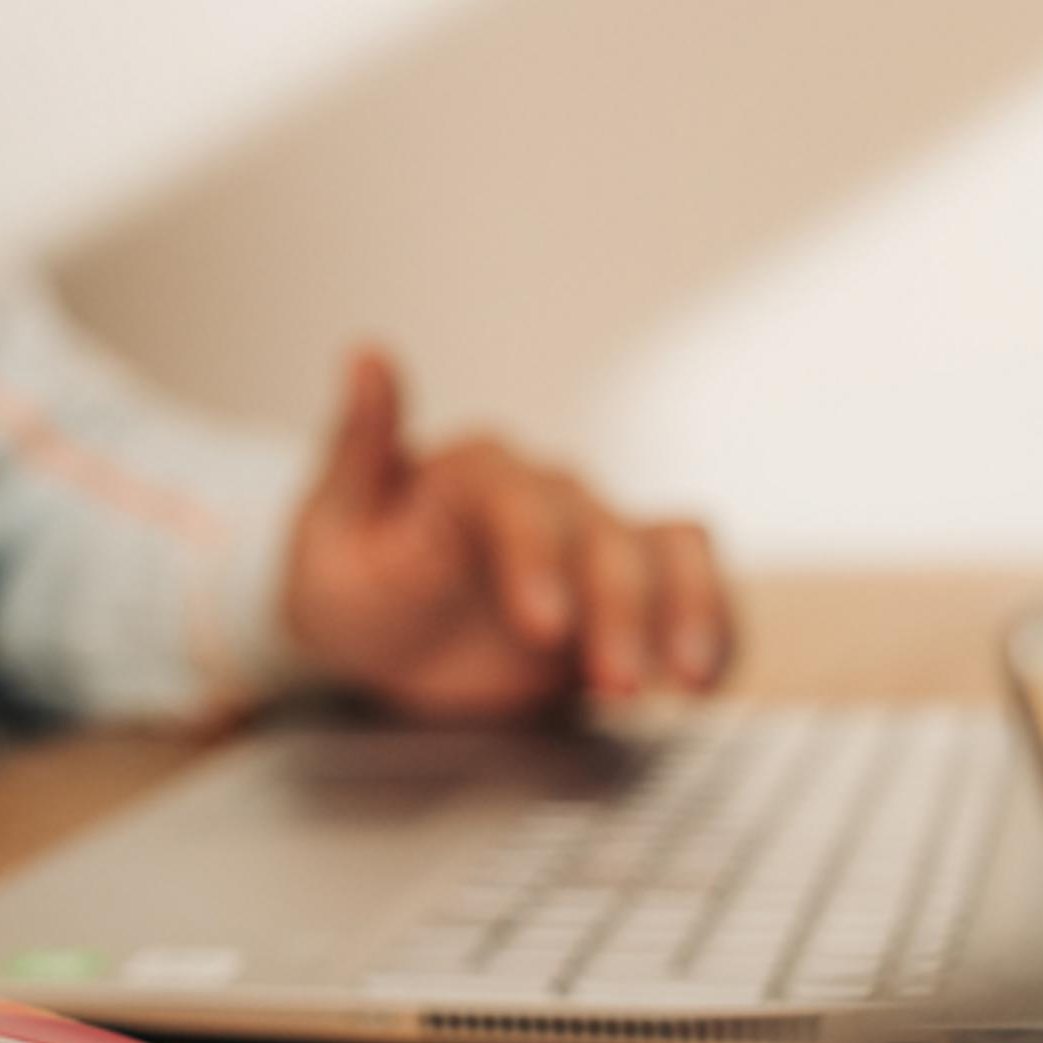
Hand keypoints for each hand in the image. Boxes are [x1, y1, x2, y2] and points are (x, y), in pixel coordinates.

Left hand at [280, 348, 731, 718]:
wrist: (381, 641)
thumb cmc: (349, 582)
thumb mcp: (328, 532)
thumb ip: (357, 451)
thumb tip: (367, 354)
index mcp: (476, 472)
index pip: (518, 500)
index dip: (538, 558)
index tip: (544, 629)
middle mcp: (550, 493)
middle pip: (604, 534)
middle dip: (618, 612)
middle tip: (614, 688)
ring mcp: (599, 539)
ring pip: (668, 552)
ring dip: (686, 614)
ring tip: (687, 685)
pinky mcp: (634, 590)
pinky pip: (695, 590)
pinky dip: (713, 629)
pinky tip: (705, 683)